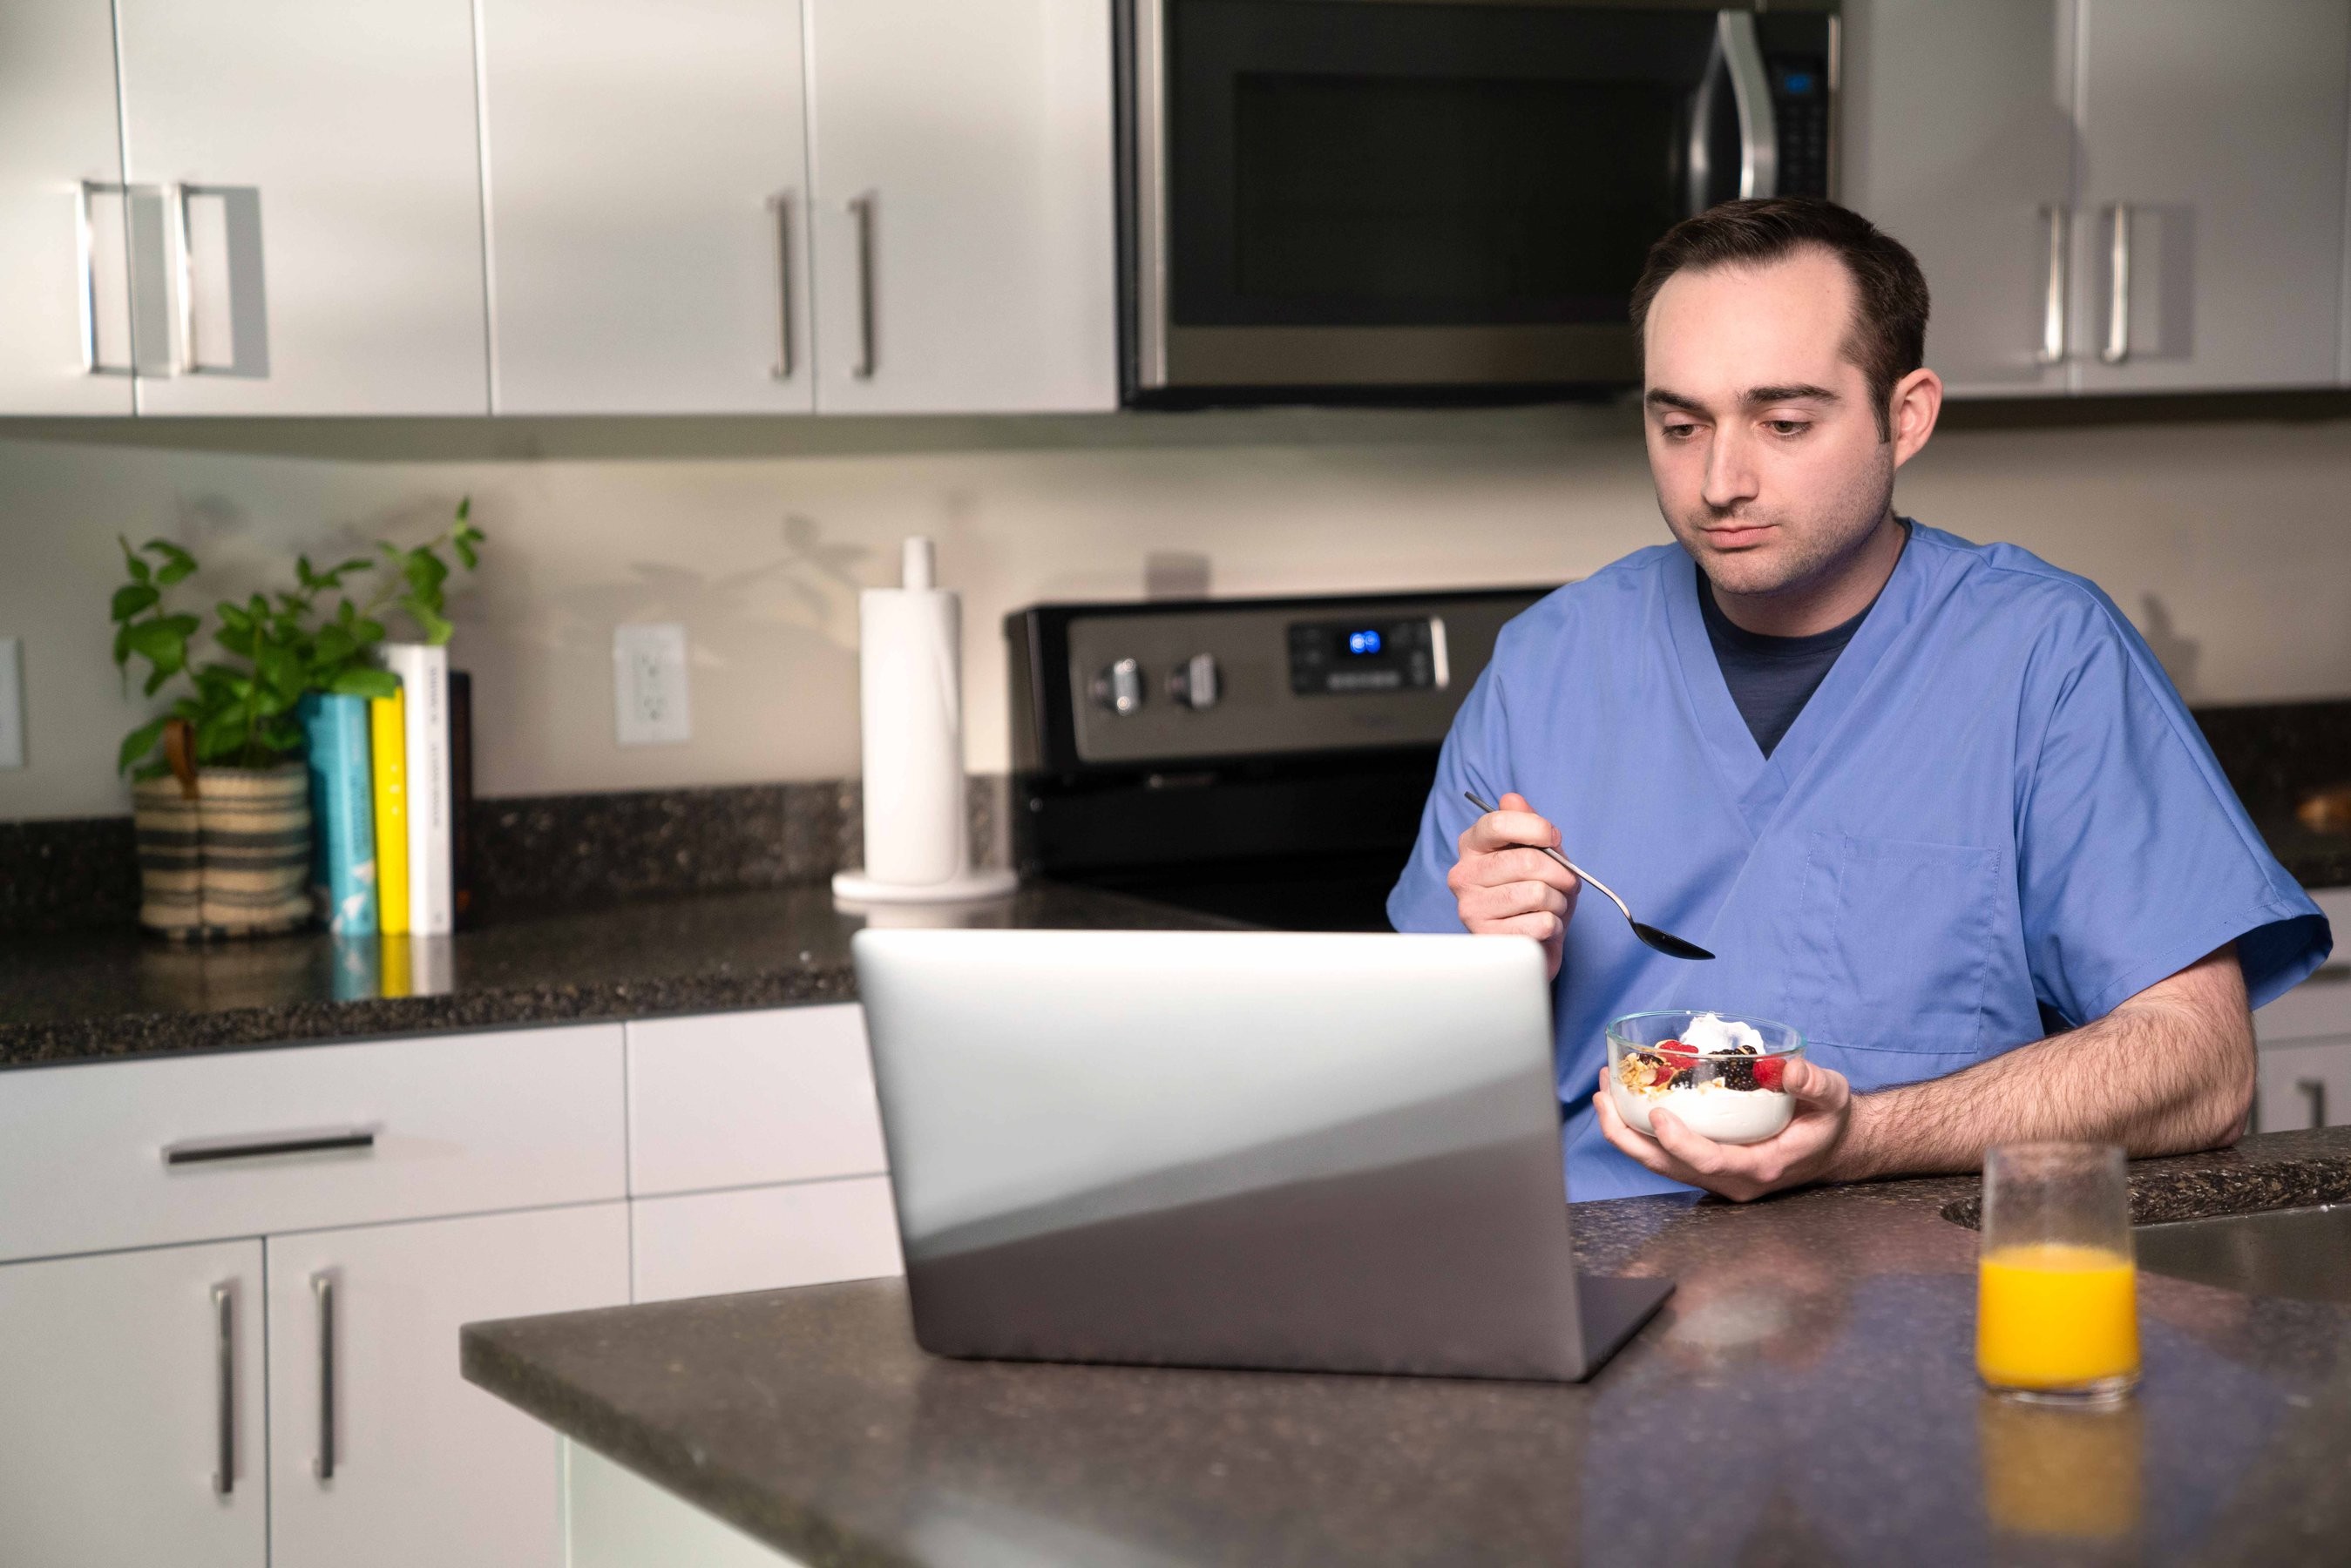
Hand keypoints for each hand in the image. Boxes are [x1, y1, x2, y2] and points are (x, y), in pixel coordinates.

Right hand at [1448, 791, 1579, 977]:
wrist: (1533, 943)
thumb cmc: (1535, 893)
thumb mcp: (1538, 852)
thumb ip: (1526, 823)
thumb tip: (1512, 799)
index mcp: (1472, 846)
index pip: (1497, 823)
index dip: (1536, 828)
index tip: (1555, 838)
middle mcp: (1463, 875)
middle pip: (1527, 860)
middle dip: (1561, 873)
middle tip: (1565, 884)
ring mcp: (1470, 908)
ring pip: (1538, 893)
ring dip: (1559, 902)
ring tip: (1551, 907)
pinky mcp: (1487, 939)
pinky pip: (1540, 923)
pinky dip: (1554, 926)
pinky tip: (1542, 928)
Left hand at [1592, 1057, 1857, 1201]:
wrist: (1832, 1145)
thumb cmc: (1829, 1122)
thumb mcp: (1832, 1098)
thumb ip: (1815, 1084)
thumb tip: (1791, 1070)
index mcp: (1761, 1166)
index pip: (1711, 1163)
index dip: (1681, 1143)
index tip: (1658, 1115)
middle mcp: (1733, 1179)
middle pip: (1670, 1167)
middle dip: (1630, 1136)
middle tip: (1605, 1097)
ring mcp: (1718, 1176)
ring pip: (1661, 1164)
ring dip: (1626, 1132)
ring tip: (1603, 1094)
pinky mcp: (1708, 1166)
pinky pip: (1666, 1155)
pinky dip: (1640, 1132)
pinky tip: (1624, 1102)